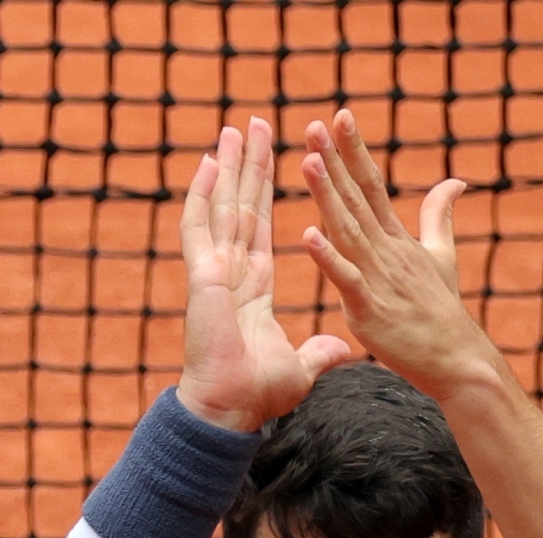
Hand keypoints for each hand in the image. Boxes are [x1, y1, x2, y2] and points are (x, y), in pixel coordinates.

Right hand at [175, 119, 354, 432]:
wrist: (232, 407)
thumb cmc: (257, 391)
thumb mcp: (300, 365)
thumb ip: (319, 350)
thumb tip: (343, 348)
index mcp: (252, 286)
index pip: (259, 228)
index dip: (266, 196)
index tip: (274, 163)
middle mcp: (231, 271)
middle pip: (241, 206)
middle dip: (249, 167)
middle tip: (256, 125)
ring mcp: (213, 270)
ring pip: (221, 206)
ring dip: (229, 168)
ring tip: (236, 129)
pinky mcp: (202, 276)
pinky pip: (199, 226)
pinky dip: (202, 194)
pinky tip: (208, 163)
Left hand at [298, 109, 495, 397]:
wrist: (458, 361)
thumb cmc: (444, 311)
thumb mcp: (443, 256)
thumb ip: (440, 216)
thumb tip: (456, 180)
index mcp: (397, 240)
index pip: (373, 186)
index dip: (356, 150)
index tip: (340, 115)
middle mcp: (387, 252)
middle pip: (357, 199)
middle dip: (335, 161)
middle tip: (314, 125)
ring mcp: (378, 279)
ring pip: (348, 230)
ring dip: (328, 196)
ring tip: (308, 161)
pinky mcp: (369, 310)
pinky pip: (346, 280)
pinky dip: (328, 258)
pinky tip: (309, 234)